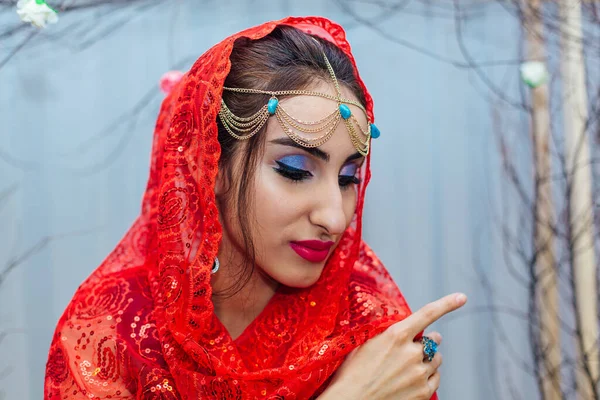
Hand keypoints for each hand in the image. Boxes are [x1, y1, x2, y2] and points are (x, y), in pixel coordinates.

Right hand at [323, 293, 466, 399]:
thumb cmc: (352, 373)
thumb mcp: (364, 344)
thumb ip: (386, 332)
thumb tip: (400, 324)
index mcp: (396, 335)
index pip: (428, 314)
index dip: (447, 304)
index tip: (461, 297)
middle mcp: (411, 352)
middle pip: (433, 340)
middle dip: (427, 341)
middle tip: (416, 347)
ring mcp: (419, 373)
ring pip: (437, 359)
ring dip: (428, 359)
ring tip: (408, 368)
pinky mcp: (424, 392)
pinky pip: (436, 378)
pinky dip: (429, 376)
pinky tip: (412, 380)